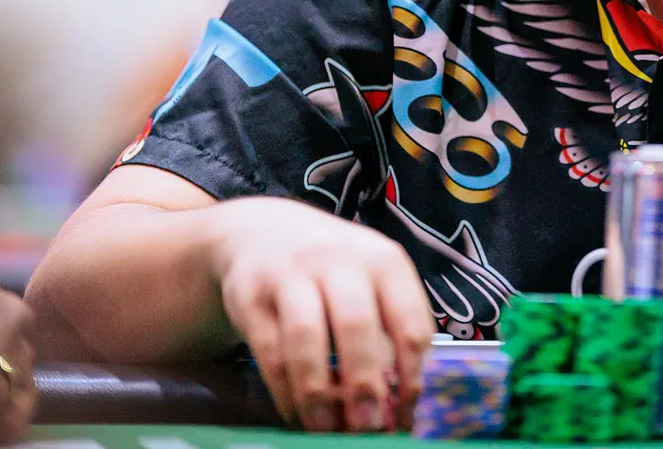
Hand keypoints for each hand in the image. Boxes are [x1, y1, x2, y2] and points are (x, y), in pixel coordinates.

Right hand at [207, 196, 434, 432]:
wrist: (261, 232)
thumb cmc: (333, 271)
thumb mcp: (371, 284)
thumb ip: (387, 335)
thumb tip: (398, 407)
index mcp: (385, 262)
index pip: (410, 322)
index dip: (411, 376)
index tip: (405, 414)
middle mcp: (339, 261)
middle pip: (356, 325)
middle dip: (364, 383)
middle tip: (368, 427)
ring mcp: (291, 275)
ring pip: (306, 338)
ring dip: (319, 392)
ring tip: (327, 430)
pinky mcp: (250, 296)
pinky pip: (270, 350)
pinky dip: (285, 390)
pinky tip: (297, 414)